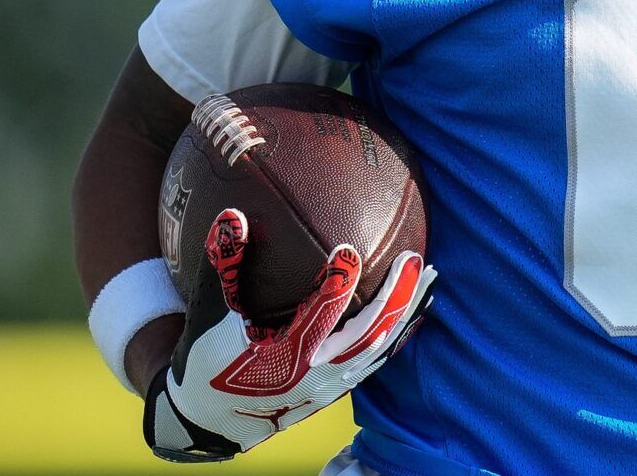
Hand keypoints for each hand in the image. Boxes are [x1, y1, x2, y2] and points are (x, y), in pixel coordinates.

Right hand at [144, 209, 433, 461]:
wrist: (212, 418)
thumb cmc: (208, 358)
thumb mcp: (208, 312)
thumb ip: (223, 265)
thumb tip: (232, 217)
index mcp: (283, 354)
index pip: (317, 316)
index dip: (336, 285)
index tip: (350, 251)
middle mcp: (314, 373)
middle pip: (367, 335)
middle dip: (394, 298)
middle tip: (413, 259)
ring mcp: (331, 385)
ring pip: (379, 347)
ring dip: (405, 311)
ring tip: (428, 274)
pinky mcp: (338, 389)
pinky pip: (377, 359)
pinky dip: (399, 333)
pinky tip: (417, 308)